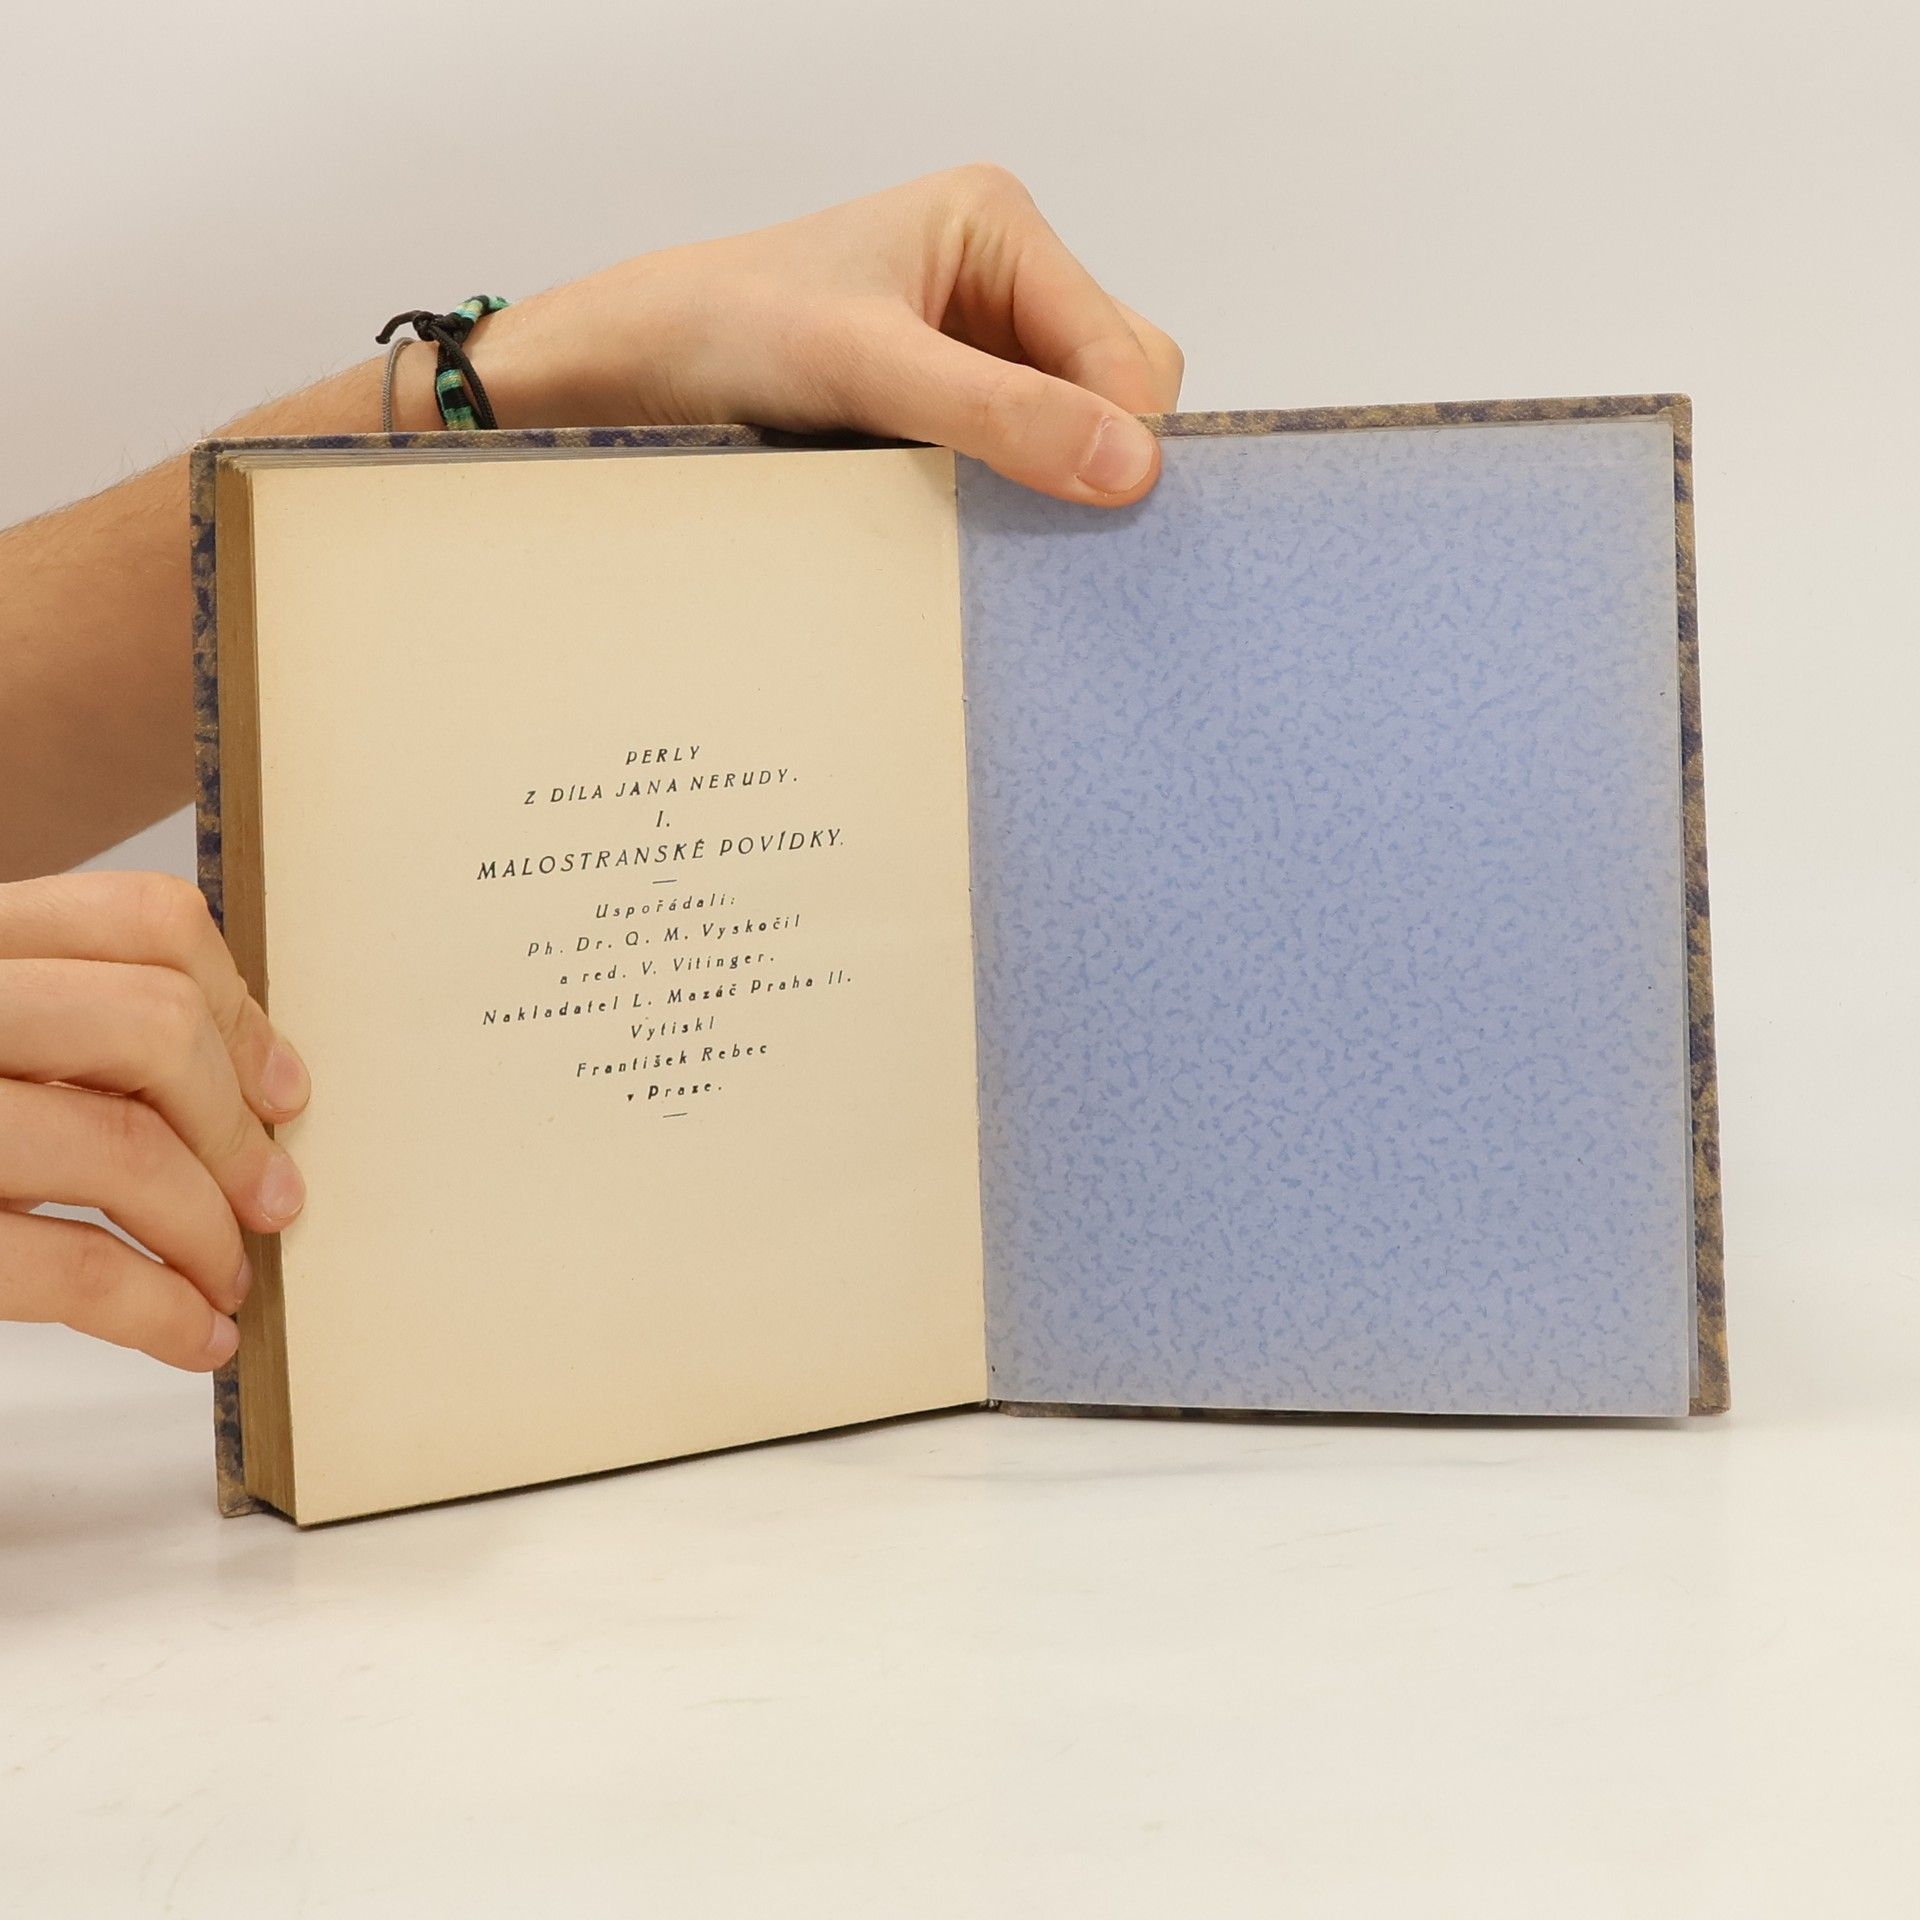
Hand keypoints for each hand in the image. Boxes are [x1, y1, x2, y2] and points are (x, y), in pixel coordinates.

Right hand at [0, 873, 309, 1369]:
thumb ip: (67, 1029)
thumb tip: (256, 1085)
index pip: (143, 921)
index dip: (240, 1011)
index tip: (280, 1091)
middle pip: (152, 1024)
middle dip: (235, 1129)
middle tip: (271, 1200)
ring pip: (120, 1148)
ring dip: (206, 1231)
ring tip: (225, 1277)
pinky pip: (68, 1266)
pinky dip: (158, 1311)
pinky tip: (190, 1336)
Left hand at [470, 164, 1184, 506]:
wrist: (634, 371)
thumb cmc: (728, 332)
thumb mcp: (869, 368)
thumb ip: (1000, 412)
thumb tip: (1128, 465)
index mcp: (997, 225)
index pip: (1127, 348)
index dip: (1124, 433)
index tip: (1106, 513)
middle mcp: (999, 278)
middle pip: (1113, 388)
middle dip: (1088, 454)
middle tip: (1031, 515)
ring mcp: (975, 347)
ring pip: (1074, 432)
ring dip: (1044, 482)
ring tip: (979, 511)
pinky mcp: (946, 405)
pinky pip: (1020, 460)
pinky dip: (1008, 496)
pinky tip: (961, 513)